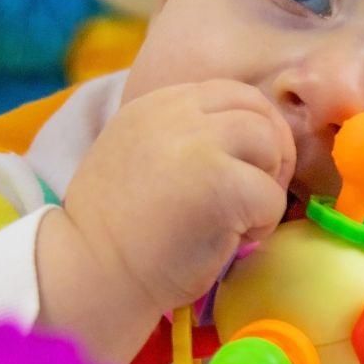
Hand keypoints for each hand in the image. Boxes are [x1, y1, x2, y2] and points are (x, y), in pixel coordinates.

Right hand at [39, 80, 293, 363]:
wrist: (90, 270)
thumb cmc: (118, 229)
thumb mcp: (140, 154)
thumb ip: (183, 136)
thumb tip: (249, 139)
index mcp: (158, 103)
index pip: (234, 94)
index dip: (255, 128)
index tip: (248, 167)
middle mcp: (177, 113)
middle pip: (260, 113)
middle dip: (273, 154)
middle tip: (256, 196)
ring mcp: (200, 145)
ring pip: (272, 147)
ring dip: (267, 187)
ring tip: (239, 220)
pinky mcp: (222, 184)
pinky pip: (271, 197)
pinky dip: (262, 224)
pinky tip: (230, 241)